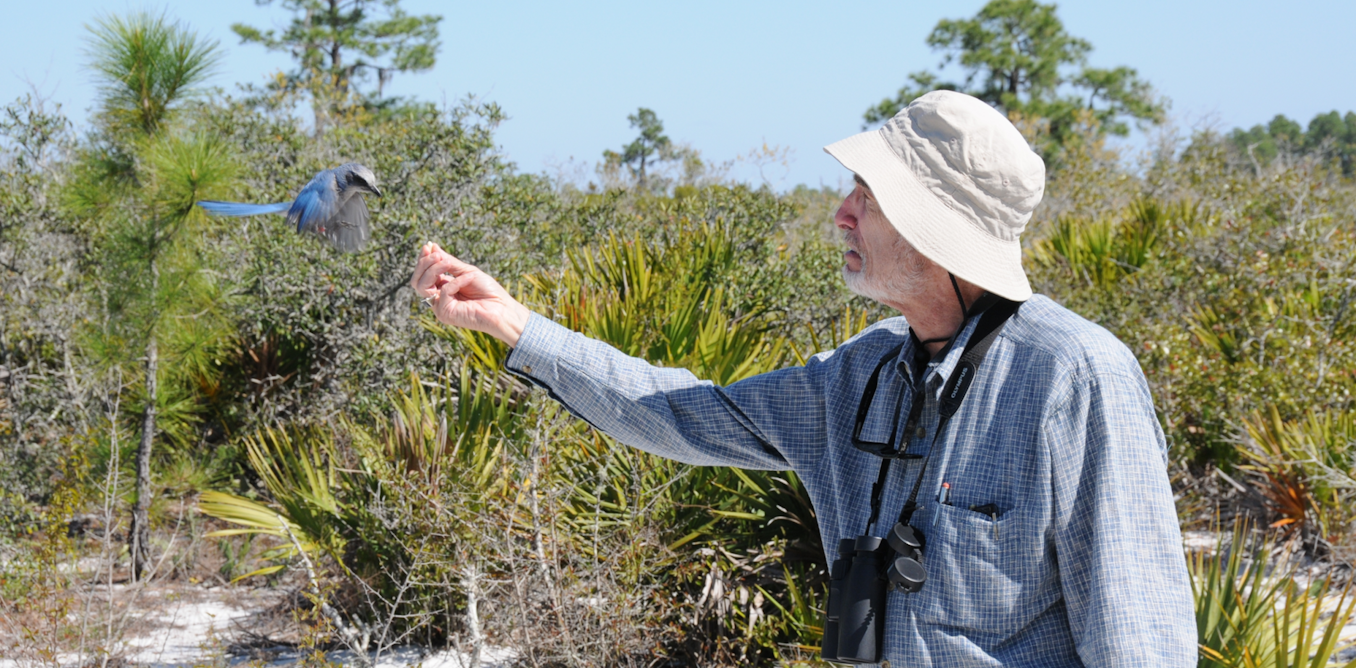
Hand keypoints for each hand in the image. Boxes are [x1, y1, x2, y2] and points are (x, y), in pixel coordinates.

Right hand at [411, 242, 530, 346]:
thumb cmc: (488, 291)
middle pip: (417, 281)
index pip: (424, 274)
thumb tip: (433, 247)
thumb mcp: (467, 271)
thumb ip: (448, 262)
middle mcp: (439, 298)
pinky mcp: (444, 314)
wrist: (502, 308)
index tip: (427, 246)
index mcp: (443, 287)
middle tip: (436, 255)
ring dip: (433, 270)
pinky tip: (470, 278)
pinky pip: (444, 291)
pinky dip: (456, 281)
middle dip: (424, 264)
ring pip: (422, 286)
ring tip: (447, 262)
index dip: (423, 260)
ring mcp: (440, 307)